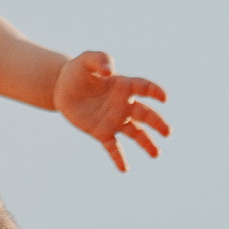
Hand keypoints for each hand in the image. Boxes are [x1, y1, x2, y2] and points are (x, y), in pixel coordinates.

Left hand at [53, 47, 169, 171]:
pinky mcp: (101, 132)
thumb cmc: (77, 71)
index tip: (164, 98)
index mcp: (122, 86)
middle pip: (145, 114)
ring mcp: (114, 120)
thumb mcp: (85, 59)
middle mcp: (123, 104)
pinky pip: (113, 147)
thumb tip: (110, 72)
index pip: (143, 88)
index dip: (155, 92)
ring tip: (156, 154)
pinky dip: (119, 158)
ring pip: (135, 133)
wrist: (61, 88)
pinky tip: (125, 169)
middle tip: (168, 132)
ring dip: (146, 143)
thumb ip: (99, 60)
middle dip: (157, 123)